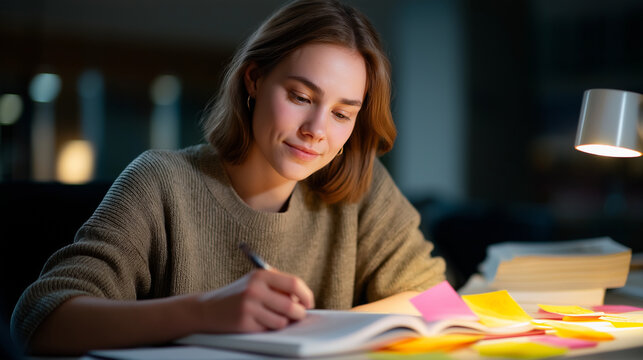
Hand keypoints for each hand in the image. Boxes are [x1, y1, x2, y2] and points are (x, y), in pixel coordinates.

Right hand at [196, 269, 314, 332]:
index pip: (294, 284)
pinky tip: (261, 322)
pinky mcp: (245, 323)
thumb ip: (279, 285)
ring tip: (275, 317)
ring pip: (282, 321)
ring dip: (284, 322)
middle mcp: (255, 289)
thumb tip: (304, 298)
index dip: (306, 295)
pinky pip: (270, 329)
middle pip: (291, 305)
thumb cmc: (239, 294)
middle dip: (299, 313)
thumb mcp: (256, 281)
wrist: (208, 308)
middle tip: (298, 315)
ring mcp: (249, 307)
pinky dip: (270, 327)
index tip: (309, 303)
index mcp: (261, 275)